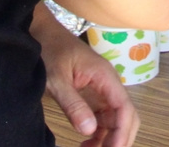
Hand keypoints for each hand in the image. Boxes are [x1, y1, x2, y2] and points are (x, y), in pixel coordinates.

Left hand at [31, 3, 138, 146]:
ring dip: (109, 138)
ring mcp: (102, 89)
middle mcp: (108, 83)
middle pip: (126, 115)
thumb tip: (89, 130)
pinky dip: (99, 133)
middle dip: (120, 138)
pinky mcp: (93, 93)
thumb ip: (73, 104)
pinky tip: (87, 143)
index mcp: (105, 76)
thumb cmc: (49, 49)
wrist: (41, 32)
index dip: (122, 132)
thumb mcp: (56, 79)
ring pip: (116, 119)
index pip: (124, 108)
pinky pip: (103, 117)